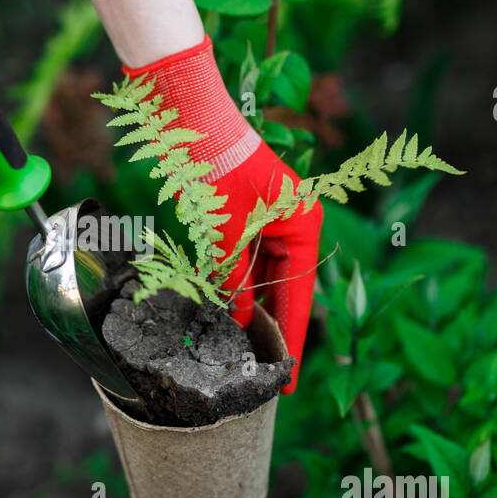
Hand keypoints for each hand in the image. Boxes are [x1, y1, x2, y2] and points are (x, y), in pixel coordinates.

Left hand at [213, 143, 321, 393]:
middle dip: (267, 320)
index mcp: (304, 225)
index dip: (290, 336)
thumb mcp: (225, 234)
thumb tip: (240, 320)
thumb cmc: (216, 170)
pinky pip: (246, 255)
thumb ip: (234, 280)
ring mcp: (273, 216)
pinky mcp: (249, 212)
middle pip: (284, 284)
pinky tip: (222, 305)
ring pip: (262, 271)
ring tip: (236, 341)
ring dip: (247, 300)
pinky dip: (235, 277)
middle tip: (257, 365)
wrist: (192, 118)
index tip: (286, 379)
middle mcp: (295, 222)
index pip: (300, 293)